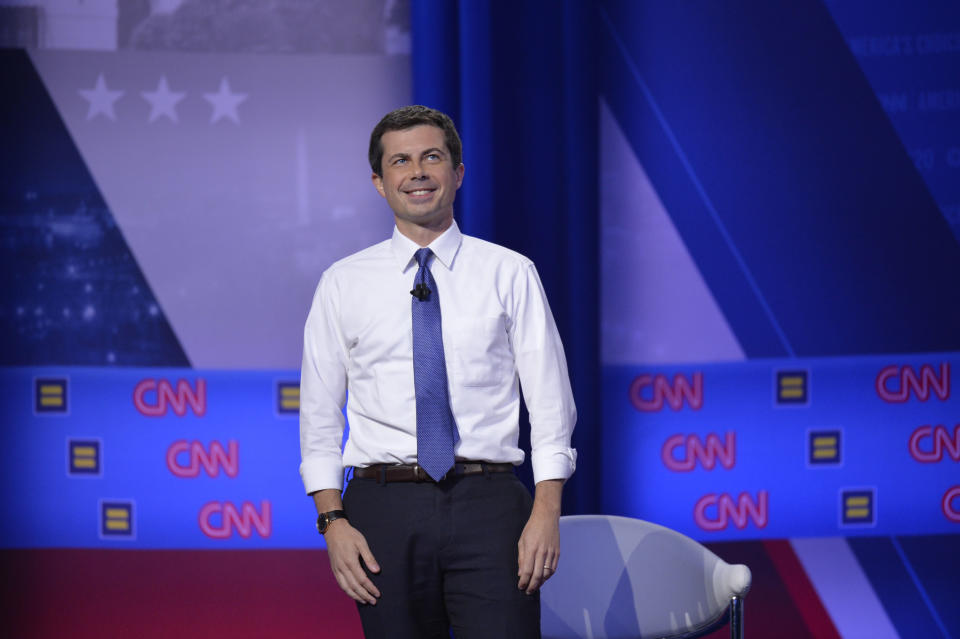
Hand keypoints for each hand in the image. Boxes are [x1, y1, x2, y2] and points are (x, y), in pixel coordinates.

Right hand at [324, 519, 380, 604]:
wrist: (333, 530)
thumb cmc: (349, 535)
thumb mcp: (362, 543)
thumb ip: (369, 558)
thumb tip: (377, 571)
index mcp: (350, 561)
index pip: (362, 580)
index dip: (370, 588)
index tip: (377, 593)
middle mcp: (342, 567)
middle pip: (354, 587)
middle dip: (365, 595)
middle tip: (374, 601)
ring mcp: (337, 569)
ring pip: (346, 588)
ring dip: (356, 596)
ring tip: (365, 601)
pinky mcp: (334, 569)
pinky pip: (341, 583)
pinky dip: (347, 591)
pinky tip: (353, 594)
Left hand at [517, 479, 562, 593]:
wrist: (547, 517)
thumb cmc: (531, 529)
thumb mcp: (522, 541)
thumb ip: (521, 558)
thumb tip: (521, 574)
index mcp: (531, 549)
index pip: (527, 571)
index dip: (524, 582)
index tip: (521, 587)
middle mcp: (542, 552)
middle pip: (537, 575)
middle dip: (532, 586)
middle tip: (528, 591)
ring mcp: (551, 553)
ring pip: (546, 574)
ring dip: (540, 583)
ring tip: (535, 586)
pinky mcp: (557, 553)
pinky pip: (553, 568)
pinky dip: (548, 576)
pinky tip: (543, 578)